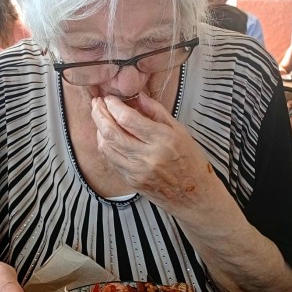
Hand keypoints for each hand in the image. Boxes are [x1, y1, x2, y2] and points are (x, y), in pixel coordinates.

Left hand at [91, 93, 214, 216]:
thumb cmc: (191, 160)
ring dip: (98, 129)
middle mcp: (148, 156)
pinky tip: (106, 136)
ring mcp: (137, 171)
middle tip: (97, 103)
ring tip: (99, 117)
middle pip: (112, 132)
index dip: (113, 105)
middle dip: (100, 114)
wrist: (195, 196)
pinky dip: (105, 145)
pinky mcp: (131, 181)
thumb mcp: (180, 131)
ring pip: (106, 147)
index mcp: (163, 140)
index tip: (110, 97)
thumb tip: (136, 96)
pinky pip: (111, 160)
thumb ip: (156, 111)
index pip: (128, 119)